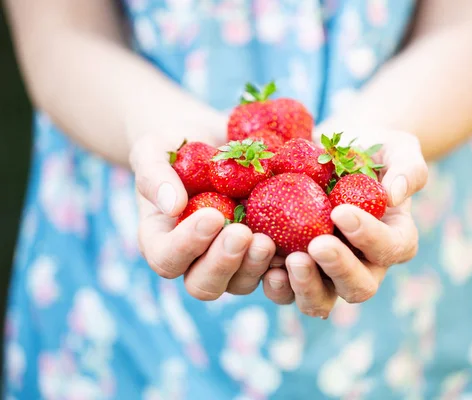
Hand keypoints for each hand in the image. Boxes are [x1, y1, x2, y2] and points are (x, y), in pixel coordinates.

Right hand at [130, 134, 277, 299]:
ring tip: (269, 240)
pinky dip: (286, 264)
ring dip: (255, 266)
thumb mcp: (153, 149)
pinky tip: (299, 247)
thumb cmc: (175, 144)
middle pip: (205, 284)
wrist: (212, 139)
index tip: (211, 216)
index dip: (187, 245)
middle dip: (224, 262)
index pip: (167, 259)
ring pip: (242, 282)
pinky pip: (275, 269)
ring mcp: (232, 259)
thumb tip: (173, 206)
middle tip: (242, 234)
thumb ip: (153, 175)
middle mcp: (196, 259)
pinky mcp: (262, 250)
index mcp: (163, 241)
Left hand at [261, 130, 427, 317]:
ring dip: (305, 286)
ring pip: (321, 300)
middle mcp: (364, 265)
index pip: (390, 247)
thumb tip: (394, 196)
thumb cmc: (369, 149)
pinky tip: (265, 265)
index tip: (341, 211)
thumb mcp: (396, 147)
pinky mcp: (295, 270)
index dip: (369, 236)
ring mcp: (327, 273)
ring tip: (288, 262)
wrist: (329, 151)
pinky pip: (287, 290)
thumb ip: (406, 168)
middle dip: (339, 269)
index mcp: (394, 239)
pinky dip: (276, 283)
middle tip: (317, 245)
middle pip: (359, 287)